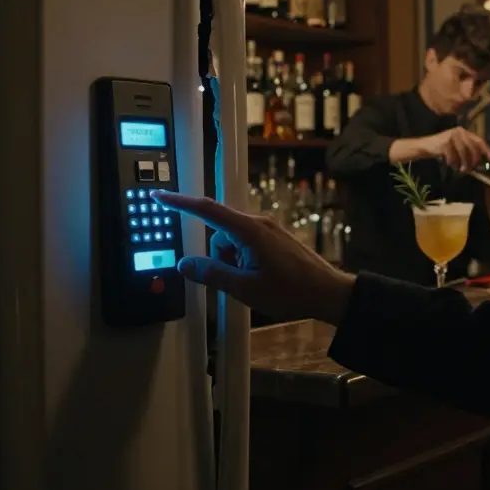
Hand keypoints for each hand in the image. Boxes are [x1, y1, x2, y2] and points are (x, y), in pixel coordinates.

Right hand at [150, 191, 356, 324]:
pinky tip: (261, 279)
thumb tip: (184, 264)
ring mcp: (268, 229)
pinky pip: (246, 245)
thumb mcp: (246, 288)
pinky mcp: (274, 238)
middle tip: (239, 281)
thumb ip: (212, 274)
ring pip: (232, 241)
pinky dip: (244, 261)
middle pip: (220, 233)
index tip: (160, 195)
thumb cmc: (292, 291)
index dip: (181, 203)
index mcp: (250, 230)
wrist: (329, 293)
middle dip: (220, 257)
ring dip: (233, 261)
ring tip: (254, 282)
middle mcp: (259, 223)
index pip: (207, 210)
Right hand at [424, 127, 489, 171]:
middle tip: (471, 168)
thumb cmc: (443, 149)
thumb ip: (468, 152)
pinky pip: (453, 156)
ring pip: (463, 152)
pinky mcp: (444, 142)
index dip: (486, 150)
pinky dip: (453, 162)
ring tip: (461, 169)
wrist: (426, 146)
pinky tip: (450, 164)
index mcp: (464, 132)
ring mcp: (451, 135)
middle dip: (473, 160)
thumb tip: (480, 163)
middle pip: (472, 147)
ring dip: (463, 163)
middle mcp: (459, 131)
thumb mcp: (458, 148)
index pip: (479, 140)